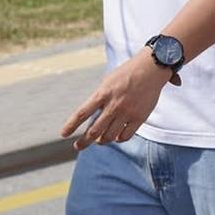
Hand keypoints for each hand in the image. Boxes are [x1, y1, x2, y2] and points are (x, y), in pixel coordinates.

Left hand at [60, 50, 180, 149]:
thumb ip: (99, 98)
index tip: (63, 134)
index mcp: (103, 93)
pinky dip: (119, 139)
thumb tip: (91, 117)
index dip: (70, 125)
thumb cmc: (127, 73)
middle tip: (78, 146)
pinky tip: (117, 136)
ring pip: (109, 136)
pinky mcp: (139, 117)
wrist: (151, 68)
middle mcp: (114, 105)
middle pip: (94, 131)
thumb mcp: (108, 82)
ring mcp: (127, 112)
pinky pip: (125, 136)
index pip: (82, 113)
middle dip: (84, 142)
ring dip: (102, 140)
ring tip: (100, 140)